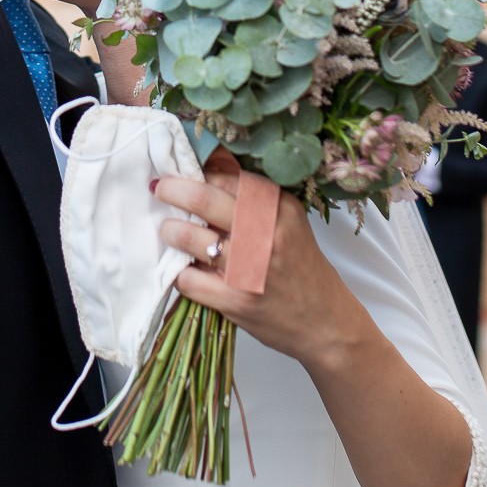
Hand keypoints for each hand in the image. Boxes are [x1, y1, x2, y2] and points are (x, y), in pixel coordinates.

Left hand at [153, 170, 369, 369]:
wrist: (326, 323)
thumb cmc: (300, 267)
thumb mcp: (286, 223)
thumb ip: (252, 197)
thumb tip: (211, 163)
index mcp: (280, 208)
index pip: (227, 178)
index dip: (198, 172)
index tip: (179, 170)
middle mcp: (266, 233)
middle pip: (204, 199)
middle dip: (174, 190)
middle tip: (160, 189)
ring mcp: (250, 268)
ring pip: (191, 238)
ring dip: (172, 231)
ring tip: (169, 231)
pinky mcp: (236, 300)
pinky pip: (189, 279)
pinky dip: (179, 273)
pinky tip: (183, 270)